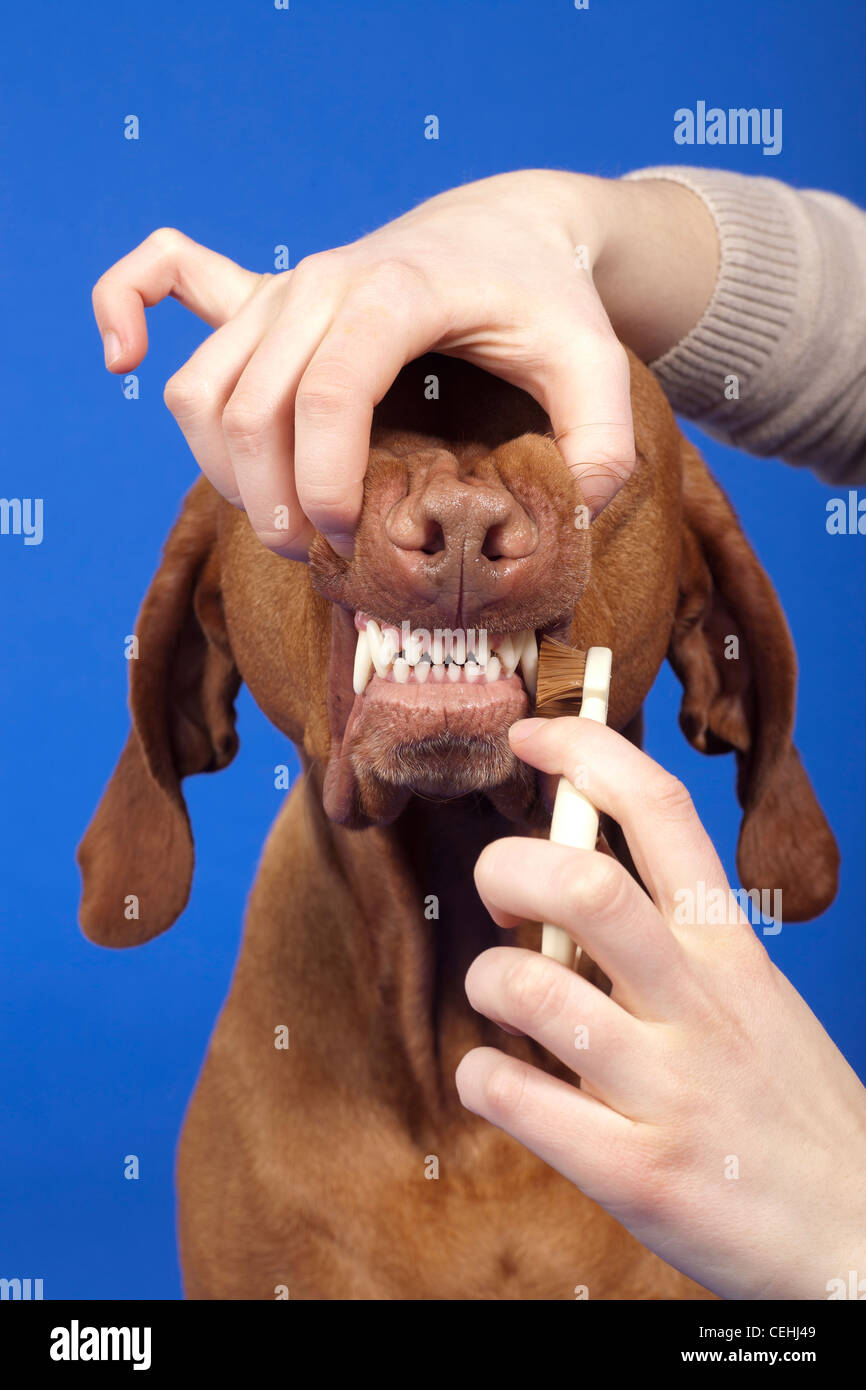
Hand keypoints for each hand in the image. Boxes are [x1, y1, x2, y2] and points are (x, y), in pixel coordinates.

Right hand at [92, 171, 650, 557]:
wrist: (507, 229)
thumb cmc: (546, 301)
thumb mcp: (598, 367)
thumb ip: (601, 444)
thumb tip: (572, 518)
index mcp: (397, 294)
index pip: (328, 396)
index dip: (327, 483)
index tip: (353, 541)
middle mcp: (321, 282)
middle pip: (250, 407)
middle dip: (272, 501)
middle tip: (320, 558)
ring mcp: (284, 286)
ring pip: (202, 386)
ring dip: (221, 467)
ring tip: (277, 520)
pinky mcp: (262, 294)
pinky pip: (164, 279)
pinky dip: (124, 310)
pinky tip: (120, 358)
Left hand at [457, 716, 865, 1299]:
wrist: (860, 1239)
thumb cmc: (784, 1104)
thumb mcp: (752, 999)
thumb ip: (669, 944)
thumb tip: (560, 883)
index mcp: (731, 950)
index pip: (661, 812)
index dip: (585, 752)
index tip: (531, 733)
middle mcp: (701, 1004)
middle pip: (584, 886)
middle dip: (510, 868)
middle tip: (501, 895)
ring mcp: (669, 1088)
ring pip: (534, 989)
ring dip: (488, 979)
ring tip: (503, 996)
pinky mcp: (636, 1171)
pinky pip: (515, 1097)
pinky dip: (482, 1076)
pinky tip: (500, 1081)